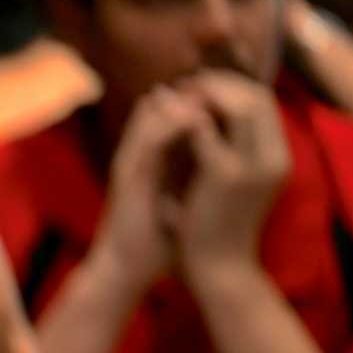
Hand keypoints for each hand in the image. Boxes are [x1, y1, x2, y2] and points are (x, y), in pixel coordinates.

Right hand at [89, 84, 208, 294]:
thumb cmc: (153, 244)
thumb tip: (223, 166)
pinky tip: (196, 117)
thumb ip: (193, 181)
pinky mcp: (126, 177)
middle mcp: (136, 155)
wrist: (123, 271)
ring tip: (211, 89)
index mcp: (150, 162)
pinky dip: (171, 125)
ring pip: (151, 115)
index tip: (229, 93)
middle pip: (158, 106)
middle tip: (220, 81)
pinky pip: (148, 139)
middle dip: (191, 92)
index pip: (171, 116)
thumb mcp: (180, 204)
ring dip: (182, 101)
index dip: (198, 100)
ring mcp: (128, 163)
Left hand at [171, 71, 288, 281]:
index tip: (201, 85)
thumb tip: (204, 114)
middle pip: (257, 96)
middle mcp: (275, 157)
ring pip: (239, 105)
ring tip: (179, 96)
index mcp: (277, 158)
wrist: (217, 269)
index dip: (233, 87)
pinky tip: (169, 118)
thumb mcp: (227, 183)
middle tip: (187, 83)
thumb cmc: (217, 228)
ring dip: (206, 95)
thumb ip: (224, 150)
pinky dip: (188, 118)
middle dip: (220, 83)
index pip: (264, 103)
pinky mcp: (225, 175)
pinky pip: (207, 131)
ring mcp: (254, 165)